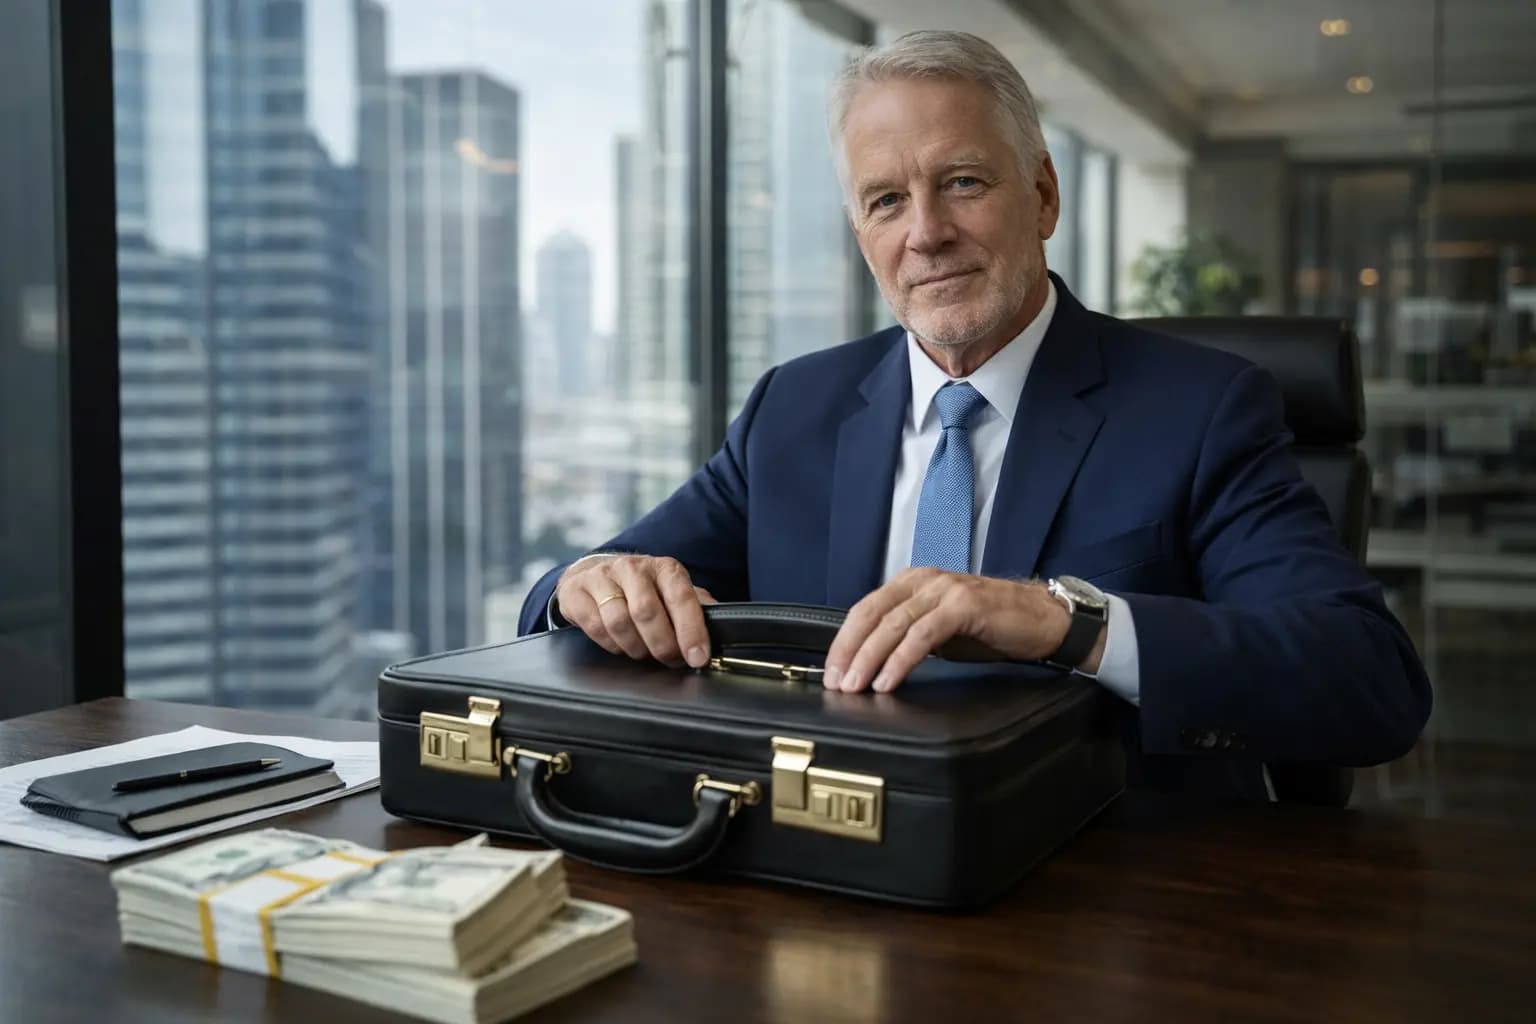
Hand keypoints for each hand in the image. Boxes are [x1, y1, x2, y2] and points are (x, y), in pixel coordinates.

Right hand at [555, 555, 716, 667]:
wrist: (593, 574)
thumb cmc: (642, 589)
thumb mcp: (672, 593)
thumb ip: (697, 607)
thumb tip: (724, 625)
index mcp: (664, 568)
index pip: (681, 597)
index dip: (691, 630)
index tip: (698, 657)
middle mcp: (633, 567)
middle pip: (647, 612)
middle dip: (662, 645)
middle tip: (670, 660)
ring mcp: (602, 577)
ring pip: (619, 621)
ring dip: (635, 647)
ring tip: (643, 653)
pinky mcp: (577, 591)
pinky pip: (595, 626)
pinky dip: (610, 644)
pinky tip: (619, 644)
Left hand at [823, 568, 1102, 692]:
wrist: (1042, 620)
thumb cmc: (990, 626)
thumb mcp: (939, 631)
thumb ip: (907, 638)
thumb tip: (871, 665)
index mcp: (912, 583)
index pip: (865, 610)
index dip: (843, 641)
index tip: (831, 671)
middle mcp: (923, 580)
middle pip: (871, 615)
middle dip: (849, 651)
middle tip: (836, 683)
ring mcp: (943, 590)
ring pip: (893, 624)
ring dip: (869, 659)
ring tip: (856, 686)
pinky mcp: (963, 605)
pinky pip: (922, 634)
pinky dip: (901, 659)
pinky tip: (888, 680)